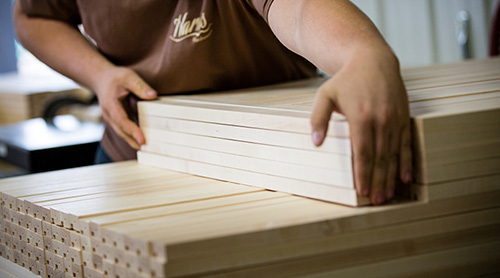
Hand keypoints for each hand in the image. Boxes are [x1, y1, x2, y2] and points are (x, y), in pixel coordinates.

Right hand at [94, 67, 156, 148]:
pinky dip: (133, 137)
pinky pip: (125, 130)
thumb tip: (153, 95)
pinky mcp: (117, 120)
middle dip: (134, 141)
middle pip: (122, 132)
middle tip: (149, 150)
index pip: (122, 121)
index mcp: (110, 105)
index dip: (132, 131)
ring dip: (134, 142)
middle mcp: (109, 115)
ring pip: (123, 133)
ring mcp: (112, 119)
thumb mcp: (128, 76)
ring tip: (148, 150)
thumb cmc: (115, 77)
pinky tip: (144, 142)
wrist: (101, 79)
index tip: (142, 140)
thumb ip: (140, 86)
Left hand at [310, 50, 411, 204]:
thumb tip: (315, 143)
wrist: (372, 59)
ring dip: (390, 176)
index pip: (363, 153)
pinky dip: (406, 161)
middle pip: (380, 157)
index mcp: (361, 117)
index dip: (363, 174)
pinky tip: (405, 177)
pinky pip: (406, 143)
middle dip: (377, 181)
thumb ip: (318, 119)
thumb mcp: (325, 95)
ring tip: (388, 195)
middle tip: (376, 201)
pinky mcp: (403, 117)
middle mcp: (381, 120)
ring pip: (393, 154)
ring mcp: (394, 119)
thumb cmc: (345, 80)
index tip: (361, 191)